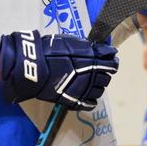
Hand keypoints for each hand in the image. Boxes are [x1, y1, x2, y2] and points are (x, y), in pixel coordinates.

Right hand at [0, 30, 118, 110]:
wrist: (34, 66)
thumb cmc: (51, 50)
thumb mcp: (71, 42)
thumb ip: (87, 47)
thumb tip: (100, 50)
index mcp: (93, 61)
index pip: (112, 65)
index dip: (112, 62)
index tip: (110, 60)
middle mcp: (92, 77)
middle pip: (106, 79)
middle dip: (104, 74)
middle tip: (97, 70)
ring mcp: (83, 90)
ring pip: (100, 91)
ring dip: (97, 86)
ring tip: (90, 82)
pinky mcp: (74, 100)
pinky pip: (90, 103)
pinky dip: (91, 99)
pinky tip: (86, 94)